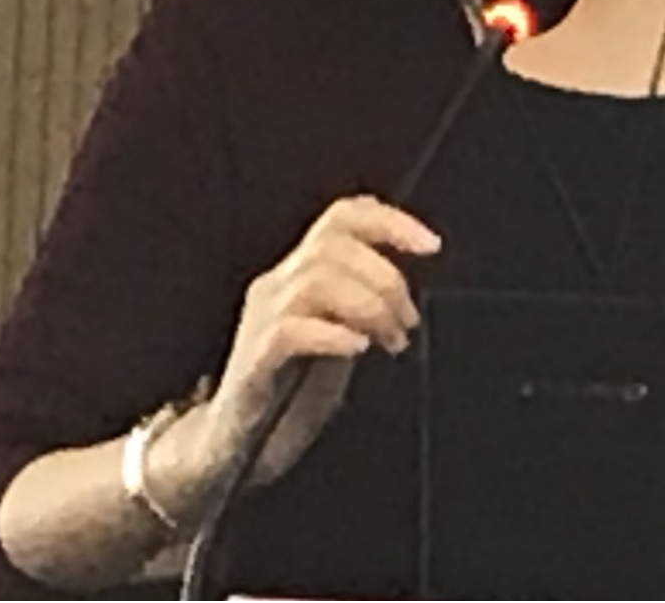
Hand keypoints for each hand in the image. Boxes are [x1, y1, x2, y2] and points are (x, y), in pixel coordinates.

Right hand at [199, 195, 440, 486]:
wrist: (233, 446)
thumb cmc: (288, 396)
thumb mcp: (339, 342)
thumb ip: (362, 312)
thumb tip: (407, 298)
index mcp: (298, 273)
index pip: (342, 218)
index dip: (390, 221)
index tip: (431, 245)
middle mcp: (276, 285)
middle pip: (334, 245)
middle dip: (386, 279)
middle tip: (408, 321)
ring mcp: (260, 319)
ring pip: (316, 279)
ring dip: (368, 306)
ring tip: (389, 339)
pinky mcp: (252, 359)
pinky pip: (291, 329)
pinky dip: (333, 333)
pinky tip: (357, 349)